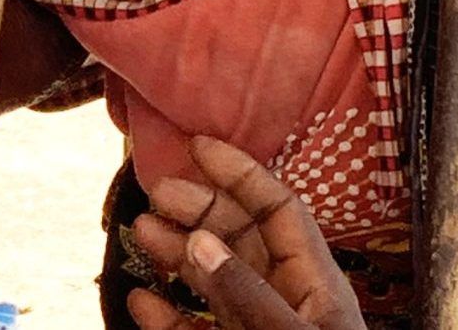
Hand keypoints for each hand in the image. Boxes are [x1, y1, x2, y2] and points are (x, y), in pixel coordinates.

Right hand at [125, 137, 364, 329]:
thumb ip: (246, 295)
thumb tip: (200, 239)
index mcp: (317, 289)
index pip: (279, 210)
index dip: (240, 172)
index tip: (196, 145)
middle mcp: (288, 305)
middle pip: (239, 238)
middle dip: (196, 208)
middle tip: (153, 191)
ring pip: (213, 280)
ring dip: (175, 254)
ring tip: (139, 233)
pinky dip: (168, 317)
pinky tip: (142, 303)